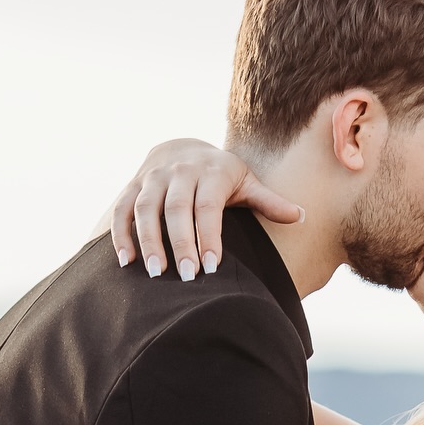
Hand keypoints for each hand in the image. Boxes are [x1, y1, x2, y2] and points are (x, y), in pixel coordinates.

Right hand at [106, 139, 303, 279]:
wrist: (182, 146)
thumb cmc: (220, 175)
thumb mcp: (246, 182)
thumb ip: (269, 201)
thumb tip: (301, 216)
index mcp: (211, 172)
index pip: (208, 207)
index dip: (209, 237)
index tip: (211, 268)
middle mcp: (179, 171)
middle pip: (176, 209)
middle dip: (181, 244)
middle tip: (185, 278)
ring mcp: (153, 177)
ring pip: (146, 209)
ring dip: (148, 242)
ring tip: (154, 273)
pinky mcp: (132, 185)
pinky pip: (122, 210)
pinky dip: (122, 235)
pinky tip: (127, 262)